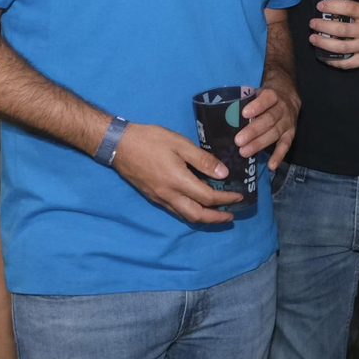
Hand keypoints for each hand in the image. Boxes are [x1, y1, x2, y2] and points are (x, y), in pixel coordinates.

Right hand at [109, 122, 244, 223]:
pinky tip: (196, 206)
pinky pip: (175, 210)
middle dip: (216, 218)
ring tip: (217, 214)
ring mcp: (160, 198)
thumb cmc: (150, 140)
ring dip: (204, 218)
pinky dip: (190, 212)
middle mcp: (169, 195)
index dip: (226, 198)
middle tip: (232, 215)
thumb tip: (223, 174)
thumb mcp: (180, 144)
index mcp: (178, 181)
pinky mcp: (153, 197)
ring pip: (185, 216)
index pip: (208, 197)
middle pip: (197, 215)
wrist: (119, 145)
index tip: (239, 195)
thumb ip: (202, 160)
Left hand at [234, 82, 299, 170]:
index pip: (267, 99)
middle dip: (253, 131)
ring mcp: (287, 122)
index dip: (257, 106)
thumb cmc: (265, 98)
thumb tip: (223, 114)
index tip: (244, 113)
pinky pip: (285, 146)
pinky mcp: (290, 134)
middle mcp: (282, 109)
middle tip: (238, 140)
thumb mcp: (257, 93)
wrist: (288, 96)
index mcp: (273, 95)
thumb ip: (245, 101)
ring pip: (274, 133)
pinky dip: (278, 156)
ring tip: (244, 152)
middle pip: (269, 120)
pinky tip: (271, 165)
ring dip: (259, 144)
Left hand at [310, 0, 358, 68]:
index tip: (320, 6)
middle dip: (323, 26)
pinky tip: (324, 56)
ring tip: (313, 39)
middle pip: (342, 30)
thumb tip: (332, 6)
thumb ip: (356, 10)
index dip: (333, 6)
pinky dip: (333, 61)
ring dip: (324, 44)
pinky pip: (347, 63)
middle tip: (312, 24)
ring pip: (342, 47)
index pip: (349, 8)